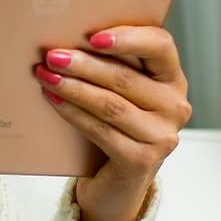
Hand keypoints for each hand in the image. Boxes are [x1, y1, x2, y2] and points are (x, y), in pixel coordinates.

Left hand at [34, 25, 191, 220]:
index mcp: (173, 79)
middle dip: (84, 65)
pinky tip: (53, 100)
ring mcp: (161, 136)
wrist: (118, 183)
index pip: (161, 46)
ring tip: (46, 75)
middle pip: (125, 78)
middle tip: (53, 55)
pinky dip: (73, 113)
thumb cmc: (117, 125)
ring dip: (73, 88)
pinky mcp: (142, 161)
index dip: (128, 38)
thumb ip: (112, 65)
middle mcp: (175, 107)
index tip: (93, 36)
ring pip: (110, 105)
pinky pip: (100, 130)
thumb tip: (70, 39)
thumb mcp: (122, 92)